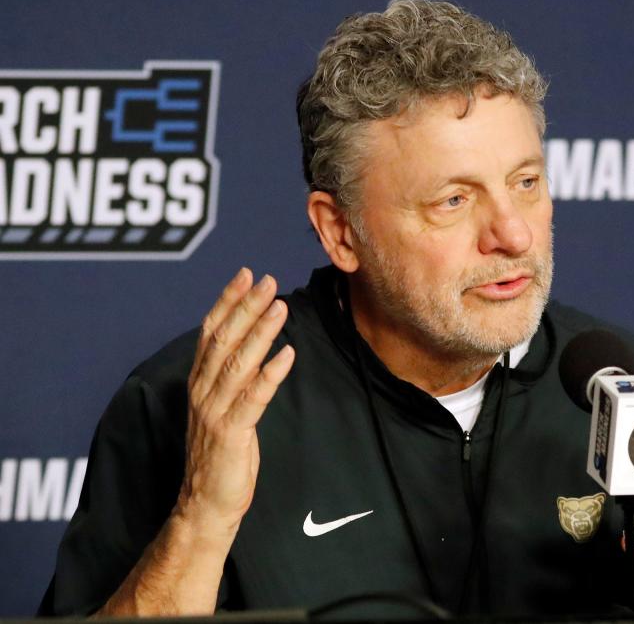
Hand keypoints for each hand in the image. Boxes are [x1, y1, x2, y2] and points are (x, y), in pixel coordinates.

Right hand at [175, 268, 295, 537]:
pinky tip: (288, 355)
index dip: (228, 301)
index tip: (246, 274)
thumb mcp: (223, 407)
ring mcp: (214, 412)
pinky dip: (270, 375)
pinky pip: (253, 399)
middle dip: (246, 307)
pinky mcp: (231, 434)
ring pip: (237, 364)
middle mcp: (202, 391)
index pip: (211, 331)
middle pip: (224, 340)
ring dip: (260, 333)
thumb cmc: (220, 454)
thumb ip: (232, 377)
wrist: (206, 505)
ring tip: (281, 307)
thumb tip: (256, 345)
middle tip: (269, 280)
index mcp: (199, 382)